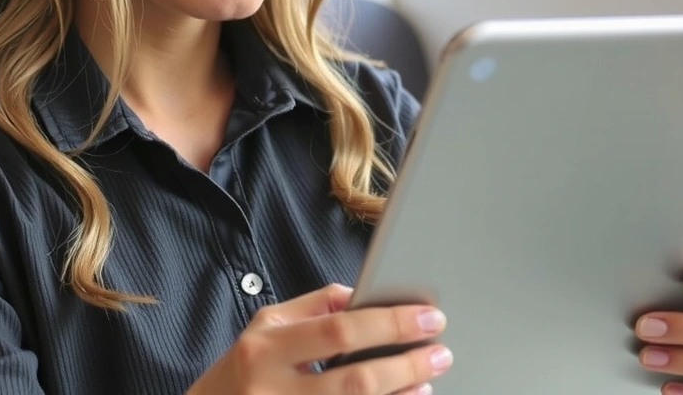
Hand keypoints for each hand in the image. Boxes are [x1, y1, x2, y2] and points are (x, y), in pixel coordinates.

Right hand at [187, 283, 452, 394]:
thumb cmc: (241, 370)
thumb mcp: (266, 326)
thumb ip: (314, 306)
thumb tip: (364, 296)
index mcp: (266, 348)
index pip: (339, 330)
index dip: (390, 324)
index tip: (428, 318)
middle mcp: (271, 390)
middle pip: (354, 381)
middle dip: (406, 364)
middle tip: (441, 352)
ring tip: (426, 380)